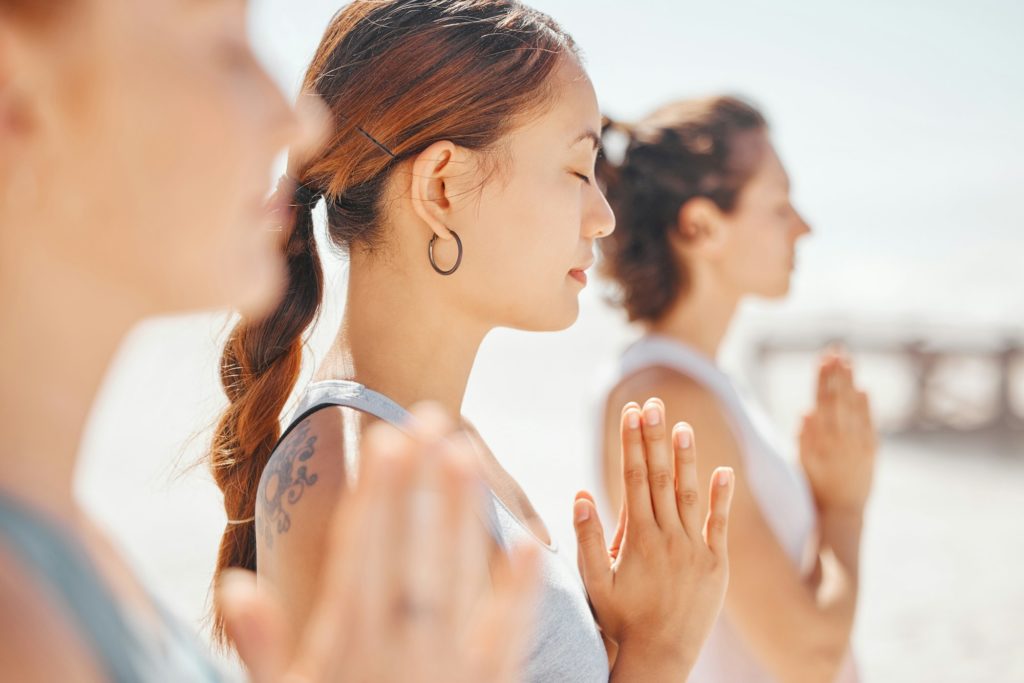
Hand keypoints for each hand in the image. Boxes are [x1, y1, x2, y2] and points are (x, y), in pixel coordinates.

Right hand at [217, 404, 540, 682]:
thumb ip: (260, 650)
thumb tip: (236, 588)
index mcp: (344, 644)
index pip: (361, 553)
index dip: (375, 494)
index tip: (385, 441)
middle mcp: (397, 648)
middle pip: (410, 550)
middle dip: (421, 484)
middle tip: (434, 419)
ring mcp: (445, 667)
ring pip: (454, 576)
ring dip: (462, 514)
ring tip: (469, 454)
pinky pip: (505, 636)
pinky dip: (519, 592)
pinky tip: (532, 545)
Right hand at [573, 398, 734, 673]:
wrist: (659, 657)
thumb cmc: (619, 620)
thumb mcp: (595, 582)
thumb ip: (589, 538)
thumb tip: (581, 494)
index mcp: (637, 538)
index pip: (634, 478)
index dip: (632, 442)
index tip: (631, 411)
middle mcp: (668, 538)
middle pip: (661, 477)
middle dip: (655, 437)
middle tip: (653, 403)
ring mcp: (695, 550)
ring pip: (690, 494)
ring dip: (686, 458)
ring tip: (682, 425)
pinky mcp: (717, 565)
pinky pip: (721, 525)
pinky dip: (722, 497)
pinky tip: (723, 471)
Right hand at [800, 351, 877, 512]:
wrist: (842, 511)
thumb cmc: (816, 486)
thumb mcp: (802, 463)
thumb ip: (804, 438)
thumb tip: (806, 411)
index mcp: (821, 440)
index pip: (822, 401)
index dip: (823, 378)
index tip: (823, 359)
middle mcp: (841, 439)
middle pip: (839, 398)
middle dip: (837, 373)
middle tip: (837, 351)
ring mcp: (858, 443)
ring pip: (854, 406)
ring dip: (851, 383)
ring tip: (848, 362)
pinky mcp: (871, 450)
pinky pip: (869, 422)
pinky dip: (866, 405)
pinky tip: (863, 389)